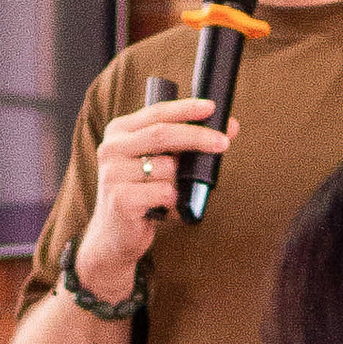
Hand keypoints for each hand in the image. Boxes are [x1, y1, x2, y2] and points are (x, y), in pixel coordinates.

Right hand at [76, 91, 240, 288]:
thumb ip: (189, 143)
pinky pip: (163, 192)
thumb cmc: (143, 193)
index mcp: (119, 132)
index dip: (185, 109)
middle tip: (223, 142)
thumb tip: (231, 126)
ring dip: (180, 180)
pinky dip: (173, 199)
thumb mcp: (162, 163)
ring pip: (166, 168)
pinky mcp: (120, 199)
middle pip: (162, 134)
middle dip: (197, 136)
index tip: (211, 108)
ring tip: (171, 192)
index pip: (156, 112)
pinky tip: (163, 207)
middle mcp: (111, 149)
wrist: (115, 235)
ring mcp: (112, 174)